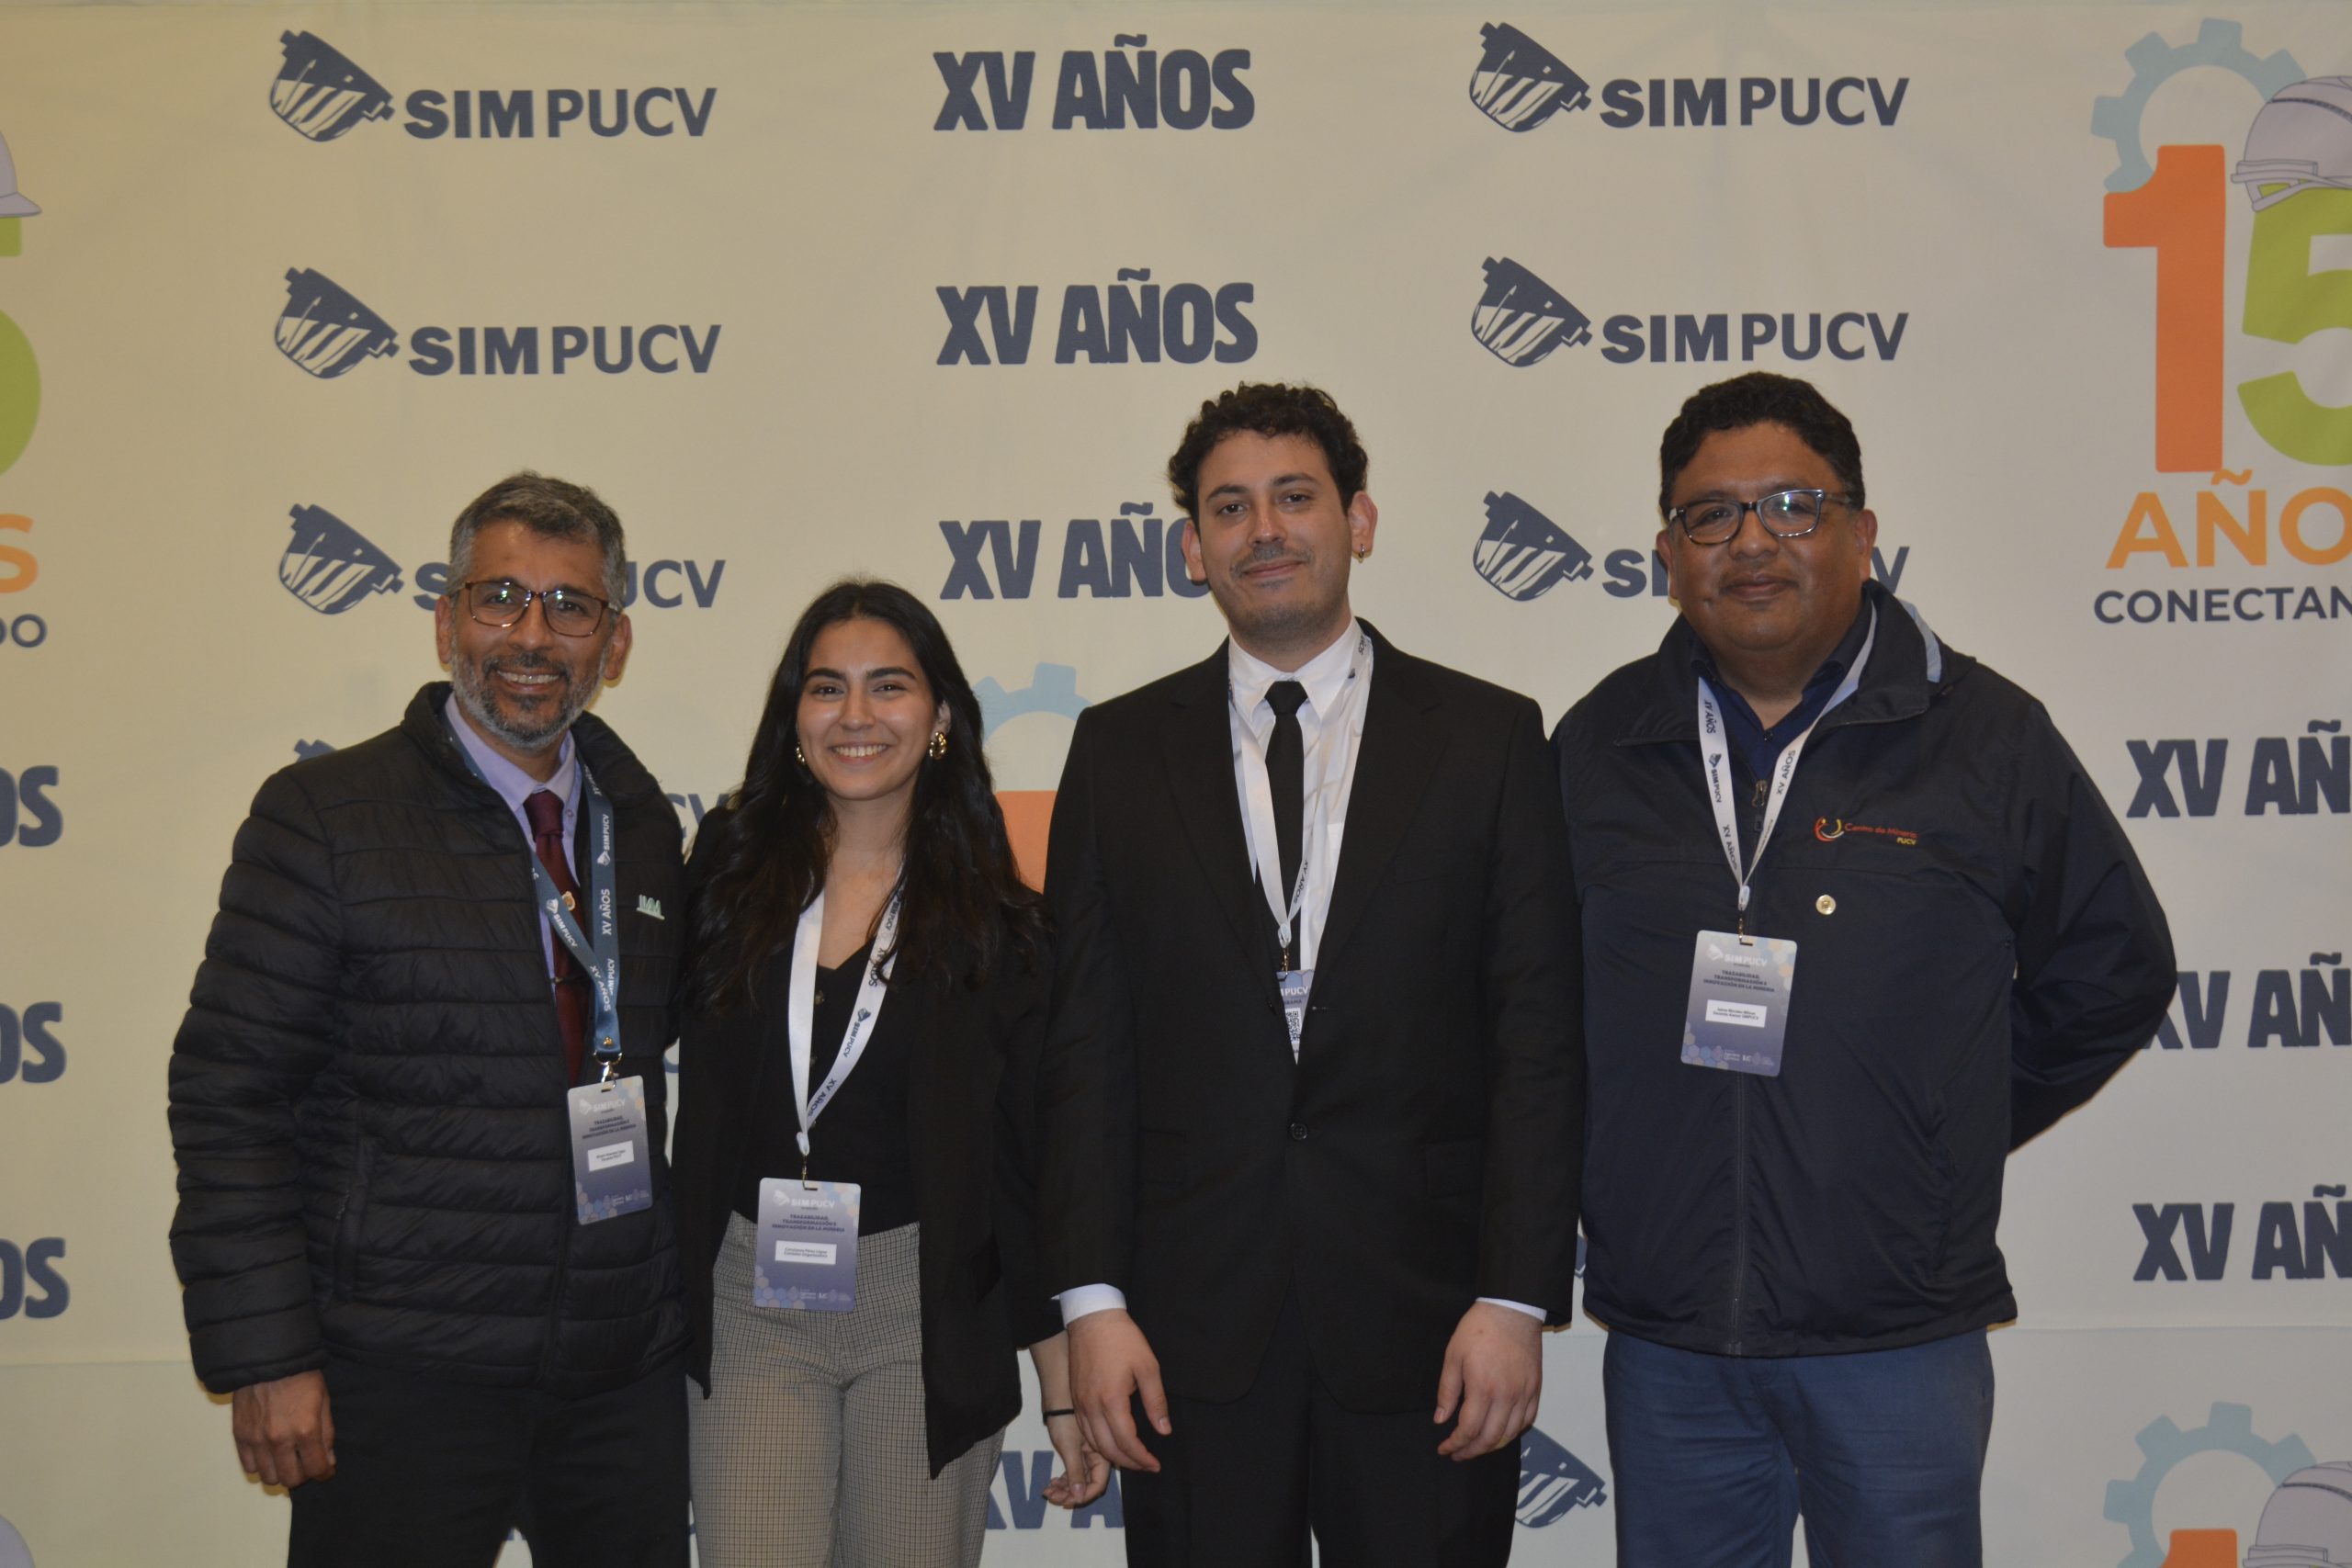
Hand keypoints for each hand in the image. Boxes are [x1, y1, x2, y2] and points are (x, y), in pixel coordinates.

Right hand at [232, 1370, 335, 1487]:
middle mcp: (279, 1440)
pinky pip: (250, 1467)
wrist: (268, 1360)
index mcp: (305, 1430)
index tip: (325, 1470)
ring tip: (286, 1459)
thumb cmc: (302, 1378)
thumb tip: (327, 1462)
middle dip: (303, 1475)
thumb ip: (327, 1434)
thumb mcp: (323, 1401)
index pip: (316, 1469)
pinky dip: (261, 1466)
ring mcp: (257, 1440)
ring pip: (269, 1478)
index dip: (324, 1473)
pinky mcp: (240, 1437)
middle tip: (305, 1463)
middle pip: (291, 1479)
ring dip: (281, 1473)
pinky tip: (269, 1454)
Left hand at [1040, 1414, 1110, 1506]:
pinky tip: (1051, 1483)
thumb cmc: (1065, 1418)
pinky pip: (1072, 1472)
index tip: (1065, 1501)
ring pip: (1078, 1480)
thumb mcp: (1070, 1447)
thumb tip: (1079, 1497)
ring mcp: (1085, 1455)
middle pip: (1087, 1485)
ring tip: (1048, 1491)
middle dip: (1070, 1494)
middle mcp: (1096, 1457)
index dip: (1083, 1496)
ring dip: (1064, 1489)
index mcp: (1101, 1454)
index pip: (1097, 1485)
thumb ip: (1076, 1472)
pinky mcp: (1075, 1452)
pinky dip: (1062, 1480)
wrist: (1056, 1396)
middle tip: (1052, 1496)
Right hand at [1067, 1308, 1169, 1472]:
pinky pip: (1085, 1431)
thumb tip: (1164, 1430)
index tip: (1155, 1464)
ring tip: (1132, 1458)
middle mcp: (1091, 1408)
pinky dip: (1098, 1444)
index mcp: (1111, 1401)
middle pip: (1108, 1449)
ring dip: (1113, 1456)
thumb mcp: (1148, 1367)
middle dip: (1129, 1463)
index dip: (1142, 1458)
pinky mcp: (1075, 1399)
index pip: (1127, 1443)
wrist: (1092, 1320)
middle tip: (1146, 1465)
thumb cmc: (1122, 1339)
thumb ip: (1156, 1402)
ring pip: (1094, 1444)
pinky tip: (1111, 1442)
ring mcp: (1080, 1404)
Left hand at [1433, 1302, 1540, 1460]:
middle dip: (1471, 1451)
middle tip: (1458, 1453)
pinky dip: (1513, 1432)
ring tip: (1476, 1446)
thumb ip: (1447, 1391)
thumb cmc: (1479, 1330)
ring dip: (1492, 1446)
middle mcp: (1506, 1397)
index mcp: (1483, 1389)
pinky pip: (1527, 1420)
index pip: (1469, 1430)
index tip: (1444, 1448)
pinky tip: (1500, 1431)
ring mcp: (1524, 1394)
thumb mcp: (1453, 1356)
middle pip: (1490, 1439)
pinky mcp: (1535, 1389)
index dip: (1455, 1444)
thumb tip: (1441, 1419)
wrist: (1511, 1311)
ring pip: (1510, 1434)